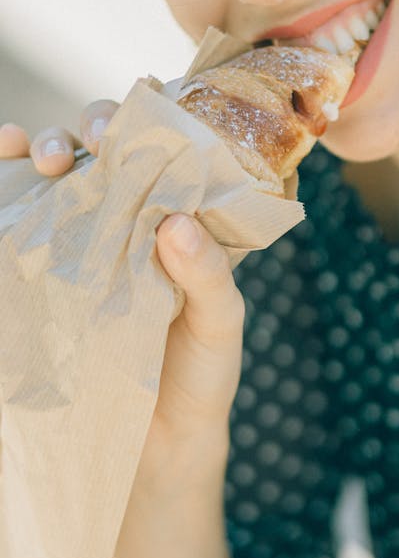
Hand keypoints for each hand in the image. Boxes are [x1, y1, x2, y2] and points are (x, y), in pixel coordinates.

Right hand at [0, 102, 245, 457]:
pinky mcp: (48, 278)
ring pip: (60, 175)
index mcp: (179, 221)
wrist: (157, 448)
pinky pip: (24, 224)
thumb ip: (208, 274)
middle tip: (98, 139)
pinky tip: (1, 164)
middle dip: (96, 127)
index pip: (167, 152)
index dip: (156, 120)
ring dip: (47, 146)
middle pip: (108, 151)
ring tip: (46, 157)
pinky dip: (6, 185)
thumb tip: (175, 222)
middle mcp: (130, 221)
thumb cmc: (200, 375)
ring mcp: (85, 246)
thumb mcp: (219, 323)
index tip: (146, 109)